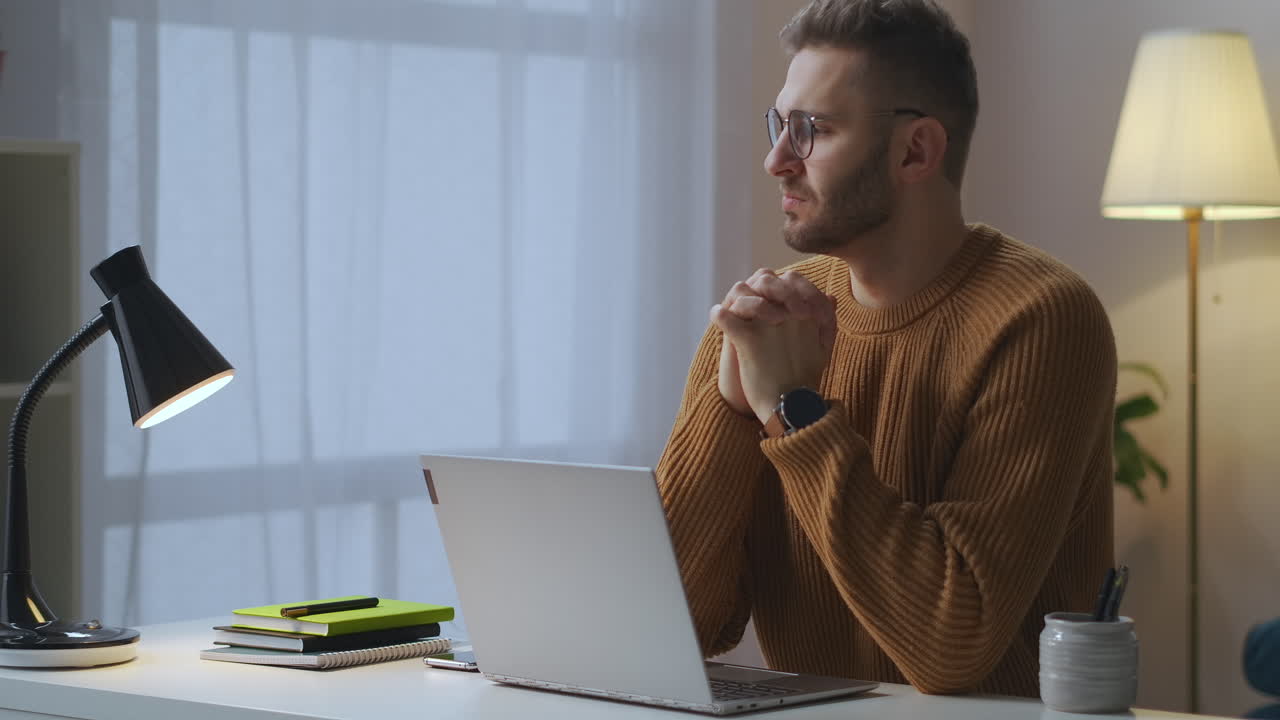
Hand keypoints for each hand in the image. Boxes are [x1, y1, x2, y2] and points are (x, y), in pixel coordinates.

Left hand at [712, 270, 835, 423]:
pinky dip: (718, 314)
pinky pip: (725, 317)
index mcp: (807, 314)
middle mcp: (789, 314)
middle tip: (753, 297)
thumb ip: (826, 319)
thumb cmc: (806, 380)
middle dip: (758, 285)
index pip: (792, 279)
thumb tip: (830, 296)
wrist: (792, 408)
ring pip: (743, 292)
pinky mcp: (748, 341)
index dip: (780, 283)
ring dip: (737, 298)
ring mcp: (767, 326)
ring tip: (733, 308)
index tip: (772, 296)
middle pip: (767, 279)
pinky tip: (717, 316)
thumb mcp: (823, 347)